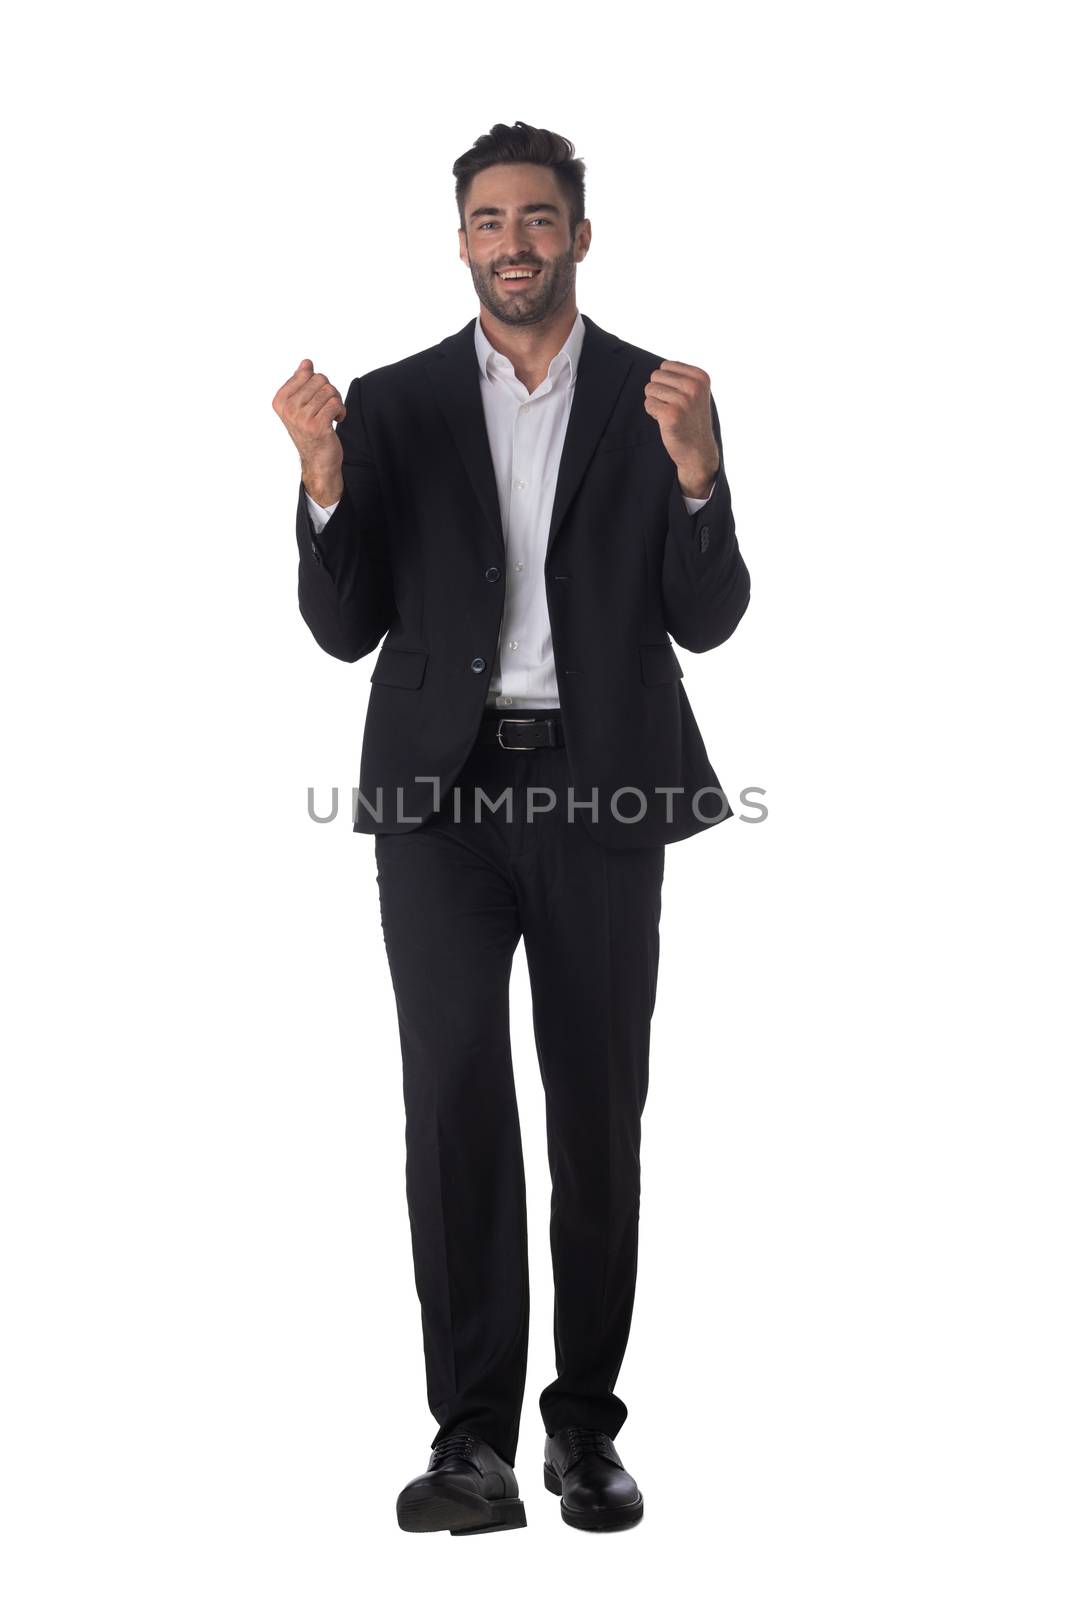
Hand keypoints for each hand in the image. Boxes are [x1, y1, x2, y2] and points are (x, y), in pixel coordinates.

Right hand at [272, 359, 345, 492]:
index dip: (318, 382)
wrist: (317, 461)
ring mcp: (301, 418)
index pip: (306, 372)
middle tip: (328, 406)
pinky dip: (341, 411)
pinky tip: (337, 420)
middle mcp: (288, 408)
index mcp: (280, 400)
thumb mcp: (301, 405)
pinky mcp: (317, 426)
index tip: (317, 397)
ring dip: (337, 402)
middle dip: (330, 391)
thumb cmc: (311, 431)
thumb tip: (306, 362)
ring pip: (330, 391)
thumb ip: (302, 383)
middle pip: (320, 379)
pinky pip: (336, 403)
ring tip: (332, 414)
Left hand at [644, 360, 720, 495]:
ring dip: (656, 402)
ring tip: (670, 414)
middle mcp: (694, 386)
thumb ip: (681, 377)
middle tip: (672, 406)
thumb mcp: (695, 392)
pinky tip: (666, 421)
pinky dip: (653, 413)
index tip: (678, 396)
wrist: (698, 451)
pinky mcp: (671, 414)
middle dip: (658, 391)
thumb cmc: (692, 420)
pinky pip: (648, 404)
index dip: (666, 382)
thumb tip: (660, 369)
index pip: (666, 365)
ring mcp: (683, 400)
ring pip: (650, 389)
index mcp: (700, 377)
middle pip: (656, 375)